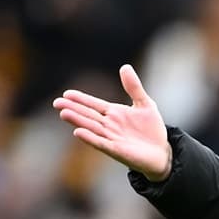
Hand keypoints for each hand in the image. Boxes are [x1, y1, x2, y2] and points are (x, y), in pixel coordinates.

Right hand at [52, 65, 170, 181]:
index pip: (94, 104)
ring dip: (78, 121)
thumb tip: (125, 66)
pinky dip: (90, 138)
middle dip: (73, 109)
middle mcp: (109, 125)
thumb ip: (134, 87)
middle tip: (57, 103)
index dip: (81, 99)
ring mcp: (111, 138)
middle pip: (88, 115)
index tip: (66, 94)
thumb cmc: (152, 130)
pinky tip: (78, 132)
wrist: (162, 152)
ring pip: (91, 127)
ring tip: (64, 113)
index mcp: (114, 113)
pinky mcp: (116, 150)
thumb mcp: (145, 104)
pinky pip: (101, 143)